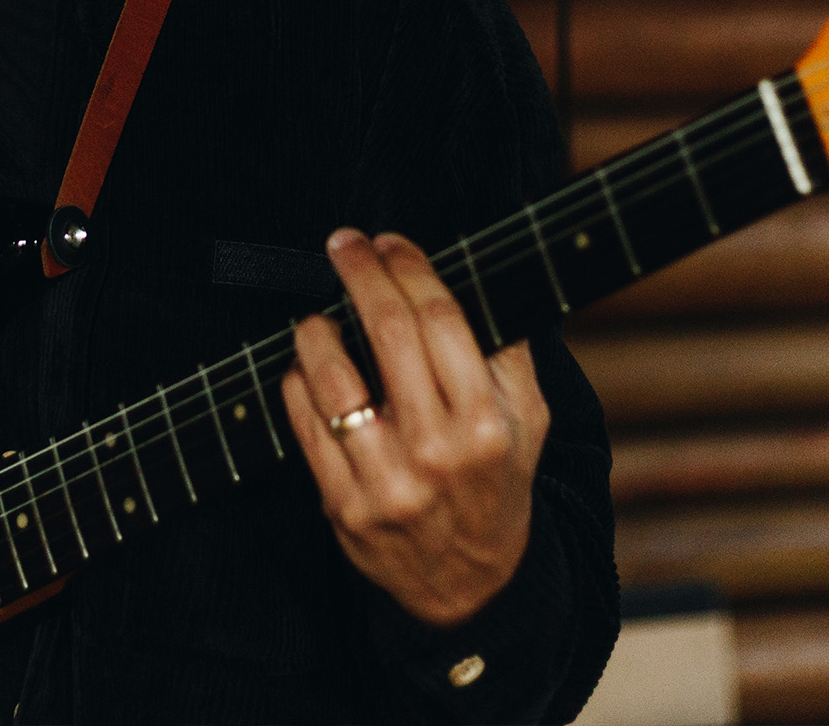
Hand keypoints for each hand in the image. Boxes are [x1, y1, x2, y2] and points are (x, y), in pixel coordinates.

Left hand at [281, 229, 549, 627]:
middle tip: (343, 244)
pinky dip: (298, 382)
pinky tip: (306, 366)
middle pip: (388, 335)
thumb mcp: (530, 424)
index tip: (390, 242)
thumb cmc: (496, 485)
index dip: (409, 269)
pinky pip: (304, 425)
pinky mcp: (342, 506)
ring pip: (334, 379)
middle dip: (361, 275)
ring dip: (317, 330)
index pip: (442, 321)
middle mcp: (437, 451)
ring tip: (318, 314)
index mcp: (487, 424)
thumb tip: (482, 280)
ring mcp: (386, 481)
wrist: (469, 586)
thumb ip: (510, 356)